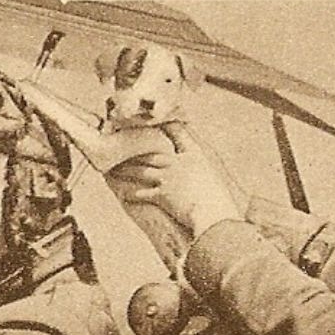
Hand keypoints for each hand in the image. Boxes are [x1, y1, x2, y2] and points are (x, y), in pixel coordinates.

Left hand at [108, 122, 240, 236]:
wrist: (213, 214)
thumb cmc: (219, 200)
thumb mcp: (213, 180)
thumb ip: (200, 175)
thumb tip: (195, 180)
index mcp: (195, 157)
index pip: (179, 135)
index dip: (168, 126)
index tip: (159, 120)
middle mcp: (178, 163)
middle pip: (152, 153)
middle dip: (136, 150)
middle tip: (123, 144)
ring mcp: (168, 178)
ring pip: (141, 170)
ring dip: (127, 170)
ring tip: (115, 169)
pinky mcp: (161, 195)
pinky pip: (142, 193)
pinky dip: (132, 193)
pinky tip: (124, 194)